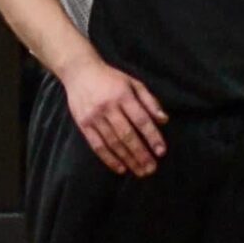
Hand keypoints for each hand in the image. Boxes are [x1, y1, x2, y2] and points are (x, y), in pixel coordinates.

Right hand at [58, 57, 168, 176]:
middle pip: (127, 135)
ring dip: (128, 159)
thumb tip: (164, 120)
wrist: (79, 71)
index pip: (141, 120)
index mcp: (122, 95)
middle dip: (141, 154)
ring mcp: (94, 116)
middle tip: (152, 169)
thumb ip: (149, 101)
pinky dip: (109, 159)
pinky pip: (97, 145)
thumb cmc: (110, 78)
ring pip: (113, 143)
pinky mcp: (83, 124)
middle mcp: (108, 107)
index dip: (152, 136)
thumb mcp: (133, 83)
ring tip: (140, 171)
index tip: (161, 151)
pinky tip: (120, 168)